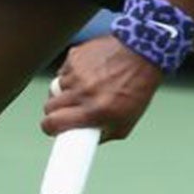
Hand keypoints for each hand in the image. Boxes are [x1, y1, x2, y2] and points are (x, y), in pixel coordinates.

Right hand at [42, 35, 163, 140]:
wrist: (143, 53)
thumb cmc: (137, 89)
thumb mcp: (126, 122)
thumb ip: (103, 135)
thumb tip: (83, 140)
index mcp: (94, 111)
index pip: (54, 123)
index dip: (50, 128)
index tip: (52, 129)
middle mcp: (83, 91)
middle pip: (49, 107)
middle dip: (55, 112)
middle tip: (66, 112)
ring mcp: (77, 72)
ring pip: (55, 88)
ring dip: (65, 92)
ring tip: (85, 89)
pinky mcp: (75, 56)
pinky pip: (63, 71)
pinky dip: (71, 75)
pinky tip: (88, 73)